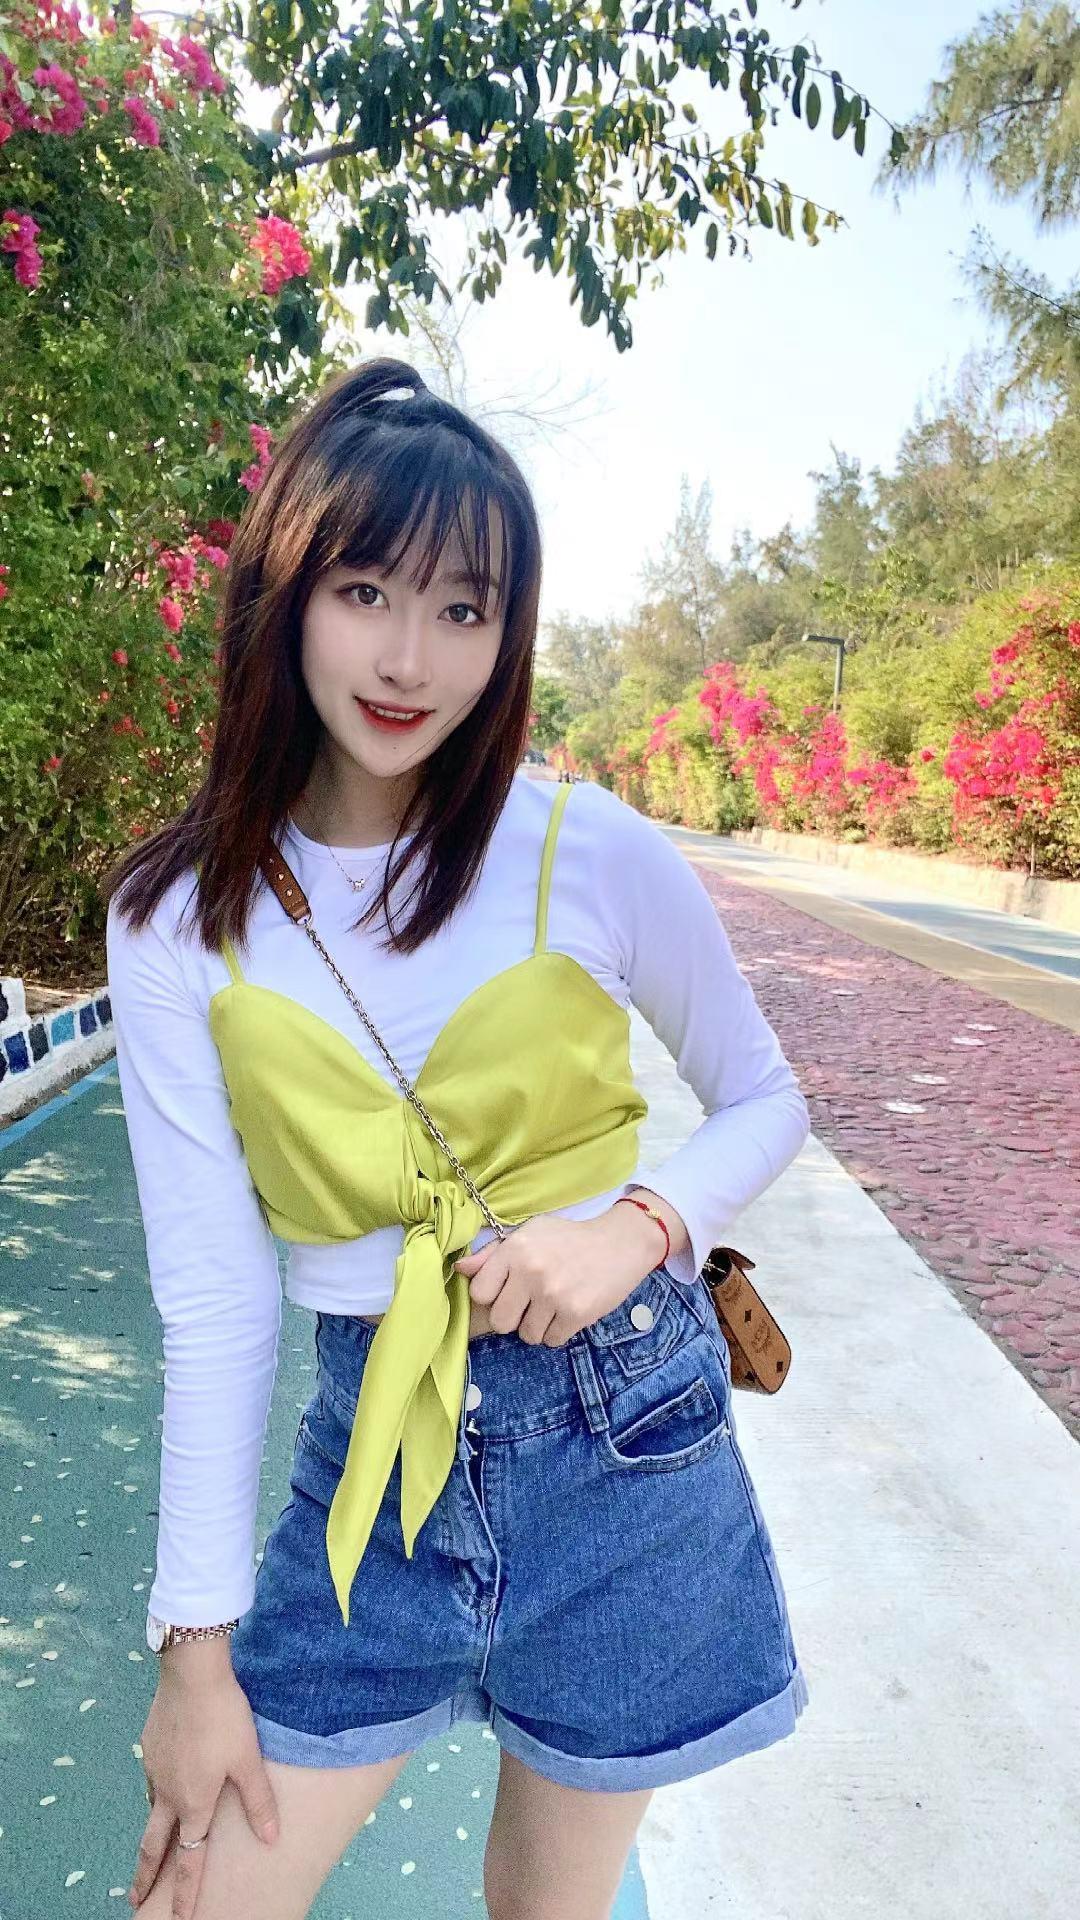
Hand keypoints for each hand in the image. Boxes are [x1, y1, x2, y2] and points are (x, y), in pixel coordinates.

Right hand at [131, 1647, 278, 1915]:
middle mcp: (167, 1793)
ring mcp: (154, 1769)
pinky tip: (165, 1783)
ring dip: (151, 1832)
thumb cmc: (225, 1717)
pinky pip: (152, 1780)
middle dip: (145, 1876)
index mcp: (194, 1803)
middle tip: (136, 1900)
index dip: (185, 1891)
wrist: (191, 1675)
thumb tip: (271, 1838)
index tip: (179, 1917)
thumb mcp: (248, 1760)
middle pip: (153, 1845)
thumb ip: (258, 1802)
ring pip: (151, 1809)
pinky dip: (156, 1794)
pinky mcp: (149, 1746)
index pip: (189, 1858)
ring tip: (155, 1843)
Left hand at [453, 1203, 679, 1346]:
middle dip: (512, 1318)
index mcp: (515, 1249)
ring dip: (537, 1327)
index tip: (506, 1291)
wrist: (620, 1244)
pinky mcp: (575, 1313)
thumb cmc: (569, 1239)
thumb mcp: (531, 1234)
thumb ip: (494, 1253)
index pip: (479, 1292)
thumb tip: (460, 1269)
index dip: (492, 1296)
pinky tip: (567, 1312)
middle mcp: (530, 1271)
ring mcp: (553, 1294)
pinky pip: (551, 1340)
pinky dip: (557, 1332)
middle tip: (529, 1305)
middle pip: (500, 1322)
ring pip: (527, 1335)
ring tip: (552, 1306)